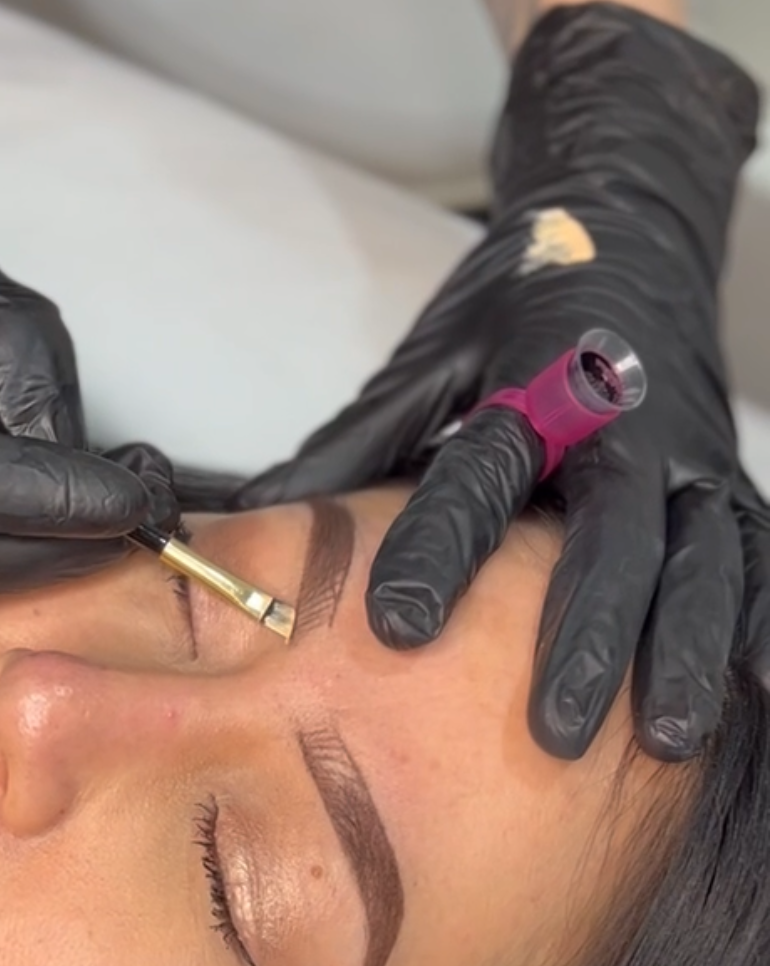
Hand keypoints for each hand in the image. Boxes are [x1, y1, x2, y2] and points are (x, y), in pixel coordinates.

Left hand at [238, 4, 769, 759]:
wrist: (631, 224)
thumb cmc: (515, 312)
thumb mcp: (433, 356)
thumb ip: (359, 444)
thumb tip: (247, 526)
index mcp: (533, 390)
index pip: (481, 475)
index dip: (441, 550)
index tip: (397, 628)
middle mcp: (624, 425)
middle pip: (610, 540)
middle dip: (584, 639)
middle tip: (553, 734)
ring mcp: (690, 457)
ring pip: (700, 561)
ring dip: (683, 653)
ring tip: (667, 741)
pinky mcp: (729, 483)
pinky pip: (754, 559)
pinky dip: (758, 626)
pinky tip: (754, 691)